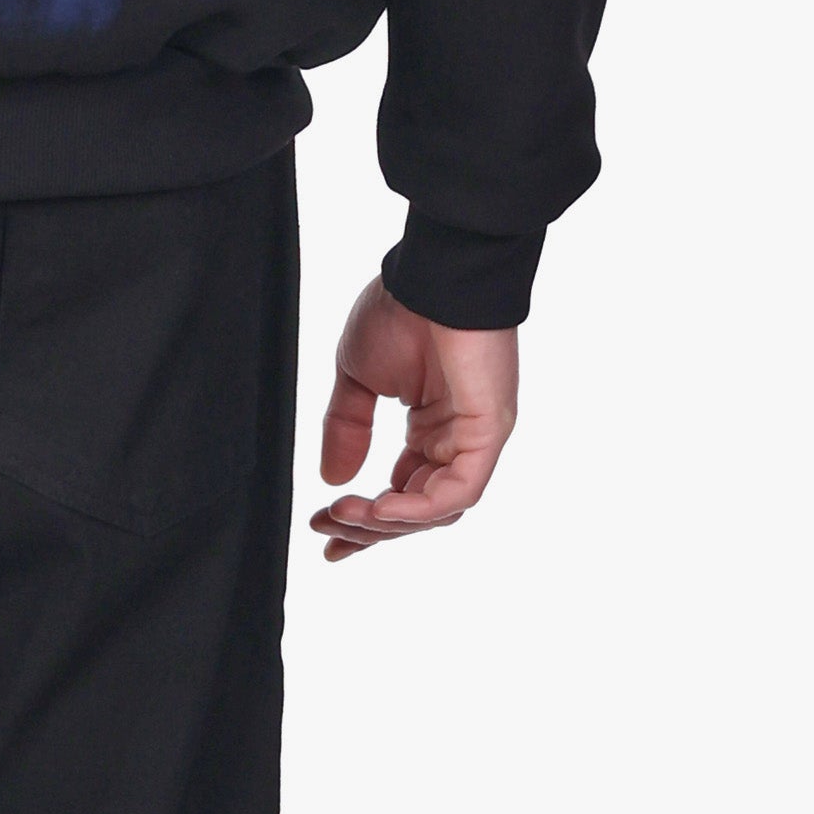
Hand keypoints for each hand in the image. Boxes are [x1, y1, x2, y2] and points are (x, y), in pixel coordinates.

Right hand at [311, 281, 518, 564]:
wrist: (429, 275)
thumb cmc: (399, 311)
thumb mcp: (356, 378)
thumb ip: (346, 429)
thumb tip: (333, 480)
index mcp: (429, 427)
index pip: (402, 492)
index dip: (365, 522)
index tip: (326, 538)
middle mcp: (455, 439)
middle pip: (416, 510)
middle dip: (367, 528)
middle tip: (325, 528)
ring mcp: (474, 438)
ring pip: (437, 510)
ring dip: (386, 523)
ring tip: (344, 516)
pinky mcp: (488, 432)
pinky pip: (459, 491)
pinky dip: (419, 508)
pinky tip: (380, 507)